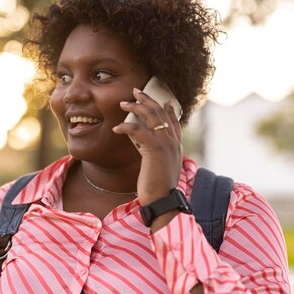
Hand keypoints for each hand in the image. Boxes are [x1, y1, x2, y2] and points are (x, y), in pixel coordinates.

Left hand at [113, 87, 182, 205]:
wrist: (164, 201)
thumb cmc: (159, 190)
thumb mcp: (161, 169)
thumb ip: (159, 157)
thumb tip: (150, 152)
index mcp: (177, 147)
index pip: (174, 122)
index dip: (168, 109)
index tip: (163, 101)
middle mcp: (174, 142)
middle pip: (161, 113)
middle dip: (147, 100)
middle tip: (136, 92)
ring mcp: (166, 144)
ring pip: (151, 116)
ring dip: (136, 107)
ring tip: (123, 103)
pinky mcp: (155, 149)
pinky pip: (138, 131)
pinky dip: (126, 127)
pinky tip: (116, 128)